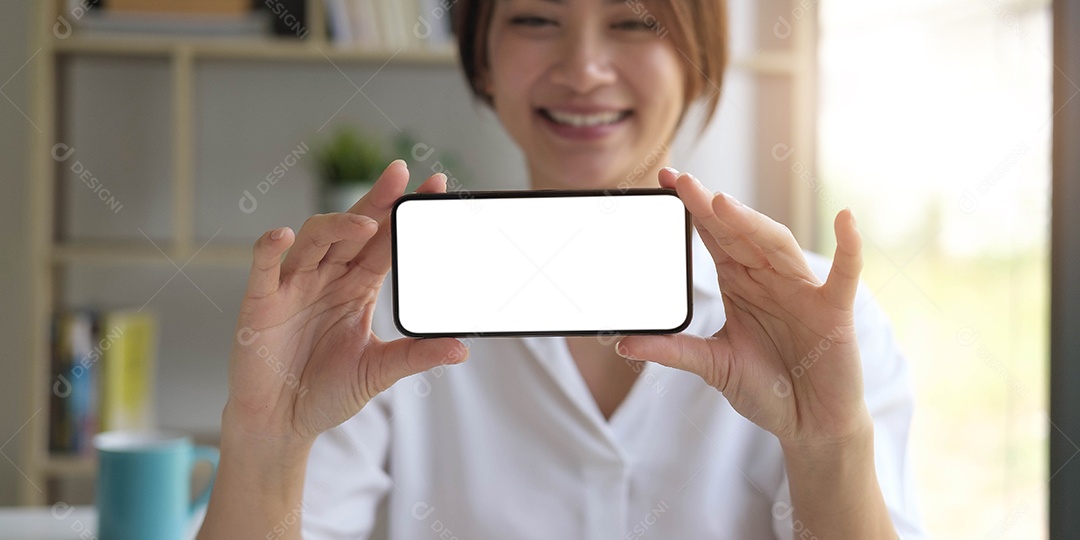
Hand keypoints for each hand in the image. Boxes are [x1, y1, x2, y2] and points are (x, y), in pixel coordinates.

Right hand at [225, 160, 467, 447]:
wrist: (282, 423)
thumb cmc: (326, 391)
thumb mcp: (378, 371)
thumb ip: (415, 356)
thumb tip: (462, 350)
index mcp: (357, 286)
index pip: (386, 241)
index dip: (404, 214)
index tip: (434, 186)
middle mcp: (327, 277)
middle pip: (353, 228)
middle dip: (376, 201)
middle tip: (400, 175)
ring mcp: (293, 286)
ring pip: (314, 239)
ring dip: (337, 226)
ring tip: (364, 224)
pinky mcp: (262, 302)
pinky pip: (264, 267)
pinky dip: (269, 248)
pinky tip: (281, 235)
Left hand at [616, 168, 869, 448]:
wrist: (808, 423)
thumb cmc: (766, 388)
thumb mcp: (713, 365)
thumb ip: (673, 351)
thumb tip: (623, 344)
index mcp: (739, 283)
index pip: (712, 236)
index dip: (692, 209)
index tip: (665, 181)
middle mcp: (769, 278)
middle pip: (739, 233)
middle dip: (711, 207)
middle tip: (683, 182)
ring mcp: (802, 290)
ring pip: (777, 246)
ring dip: (752, 223)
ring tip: (722, 204)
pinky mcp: (833, 310)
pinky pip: (844, 273)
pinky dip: (849, 246)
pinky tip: (845, 220)